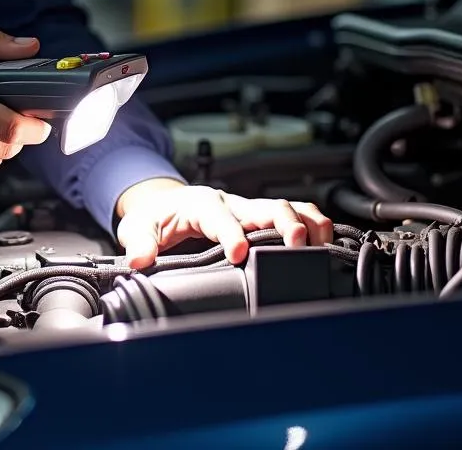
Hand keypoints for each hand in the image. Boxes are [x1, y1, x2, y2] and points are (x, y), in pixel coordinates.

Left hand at [115, 178, 332, 268]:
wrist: (161, 205)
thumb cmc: (154, 217)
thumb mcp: (137, 228)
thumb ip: (139, 243)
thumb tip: (141, 259)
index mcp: (200, 204)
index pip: (219, 216)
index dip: (231, 234)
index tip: (237, 253)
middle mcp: (229, 203)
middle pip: (263, 206)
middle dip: (282, 223)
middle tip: (296, 243)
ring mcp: (246, 209)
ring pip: (283, 208)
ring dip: (303, 222)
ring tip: (320, 242)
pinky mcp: (257, 218)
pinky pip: (290, 213)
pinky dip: (309, 223)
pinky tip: (324, 238)